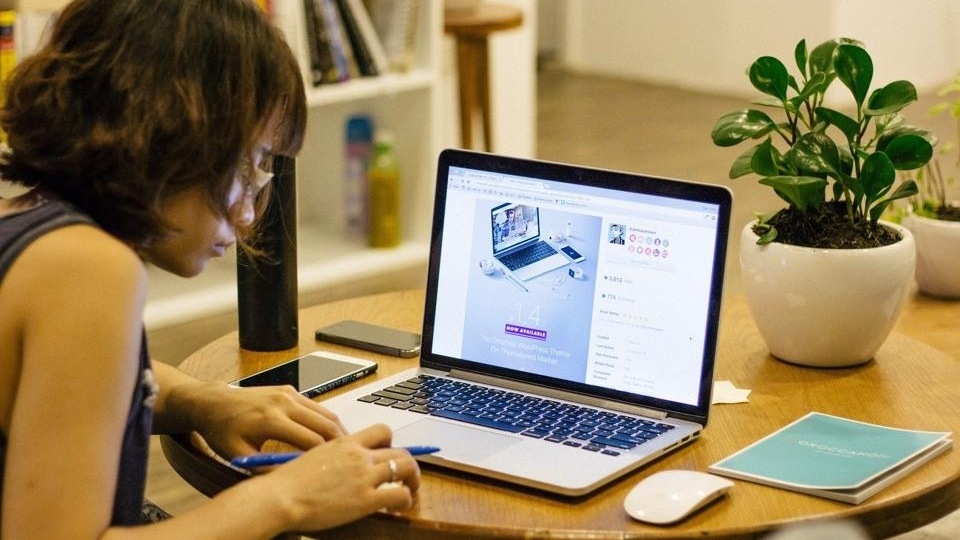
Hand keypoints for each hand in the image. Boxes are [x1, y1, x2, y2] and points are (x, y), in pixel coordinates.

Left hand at [188, 383, 348, 457]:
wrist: (214, 402)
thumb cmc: (223, 431)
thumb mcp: (239, 455)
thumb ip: (266, 468)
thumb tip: (293, 479)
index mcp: (271, 420)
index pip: (311, 441)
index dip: (324, 458)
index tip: (332, 470)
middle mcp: (283, 403)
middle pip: (325, 424)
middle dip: (340, 443)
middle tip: (350, 459)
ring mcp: (288, 393)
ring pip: (325, 413)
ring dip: (337, 431)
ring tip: (344, 449)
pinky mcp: (290, 390)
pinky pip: (316, 407)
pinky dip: (326, 421)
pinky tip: (327, 435)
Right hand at [256, 423, 421, 530]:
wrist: (280, 496)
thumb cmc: (287, 482)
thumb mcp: (313, 456)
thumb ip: (333, 456)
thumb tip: (339, 464)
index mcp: (345, 442)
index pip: (382, 431)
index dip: (391, 443)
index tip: (389, 455)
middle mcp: (359, 455)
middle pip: (399, 450)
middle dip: (408, 464)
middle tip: (406, 477)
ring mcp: (364, 476)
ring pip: (406, 467)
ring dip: (413, 480)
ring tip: (409, 491)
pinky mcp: (366, 499)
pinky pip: (400, 494)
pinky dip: (406, 500)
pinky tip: (397, 508)